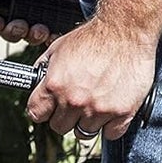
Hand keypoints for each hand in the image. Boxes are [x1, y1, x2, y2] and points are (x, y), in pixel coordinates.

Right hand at [0, 0, 83, 44]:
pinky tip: (53, 31)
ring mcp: (45, 6)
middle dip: (10, 31)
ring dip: (29, 36)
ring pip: (30, 33)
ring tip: (38, 28)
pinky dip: (51, 37)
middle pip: (10, 27)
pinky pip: (55, 31)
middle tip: (18, 25)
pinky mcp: (64, 11)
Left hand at [25, 15, 156, 141]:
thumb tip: (33, 82)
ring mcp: (99, 108)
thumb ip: (43, 69)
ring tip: (95, 103)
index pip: (36, 115)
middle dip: (65, 117)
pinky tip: (111, 108)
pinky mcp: (122, 111)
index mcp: (55, 86)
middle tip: (76, 103)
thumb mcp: (59, 48)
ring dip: (88, 122)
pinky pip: (110, 134)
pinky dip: (111, 125)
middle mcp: (75, 100)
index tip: (49, 108)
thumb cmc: (94, 36)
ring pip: (84, 133)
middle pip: (59, 127)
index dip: (43, 111)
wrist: (127, 28)